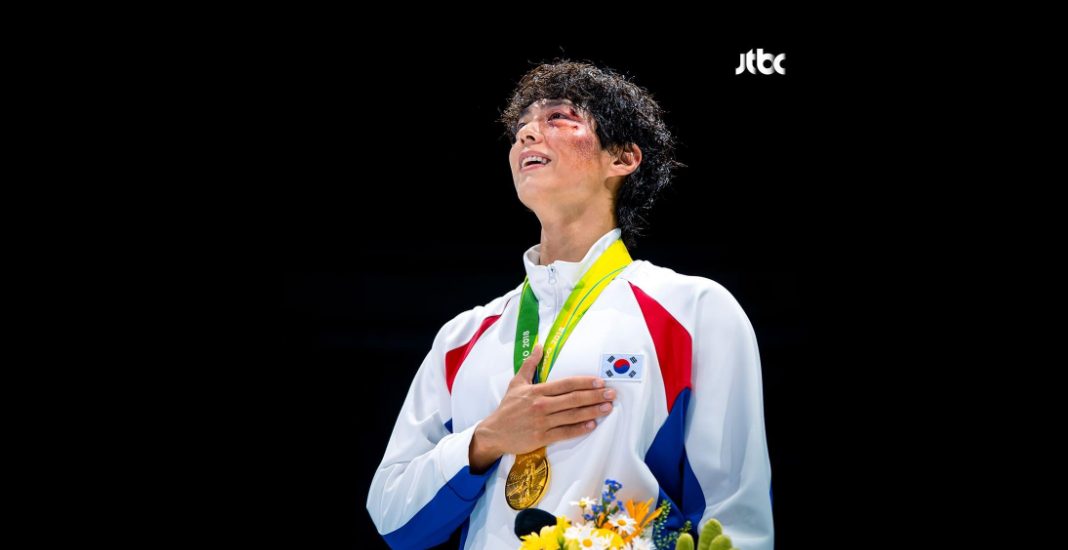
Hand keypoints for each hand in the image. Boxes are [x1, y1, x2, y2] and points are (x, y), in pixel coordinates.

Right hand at [469, 344, 615, 471]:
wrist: (494, 432)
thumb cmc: (507, 408)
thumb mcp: (516, 383)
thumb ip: (529, 364)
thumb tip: (539, 346)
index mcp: (537, 391)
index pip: (566, 384)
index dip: (584, 382)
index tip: (600, 381)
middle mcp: (541, 405)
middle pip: (573, 399)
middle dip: (594, 396)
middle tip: (611, 394)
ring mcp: (542, 422)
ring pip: (572, 415)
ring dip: (592, 411)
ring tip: (607, 408)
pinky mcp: (542, 437)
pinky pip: (565, 432)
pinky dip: (579, 429)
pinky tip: (592, 425)